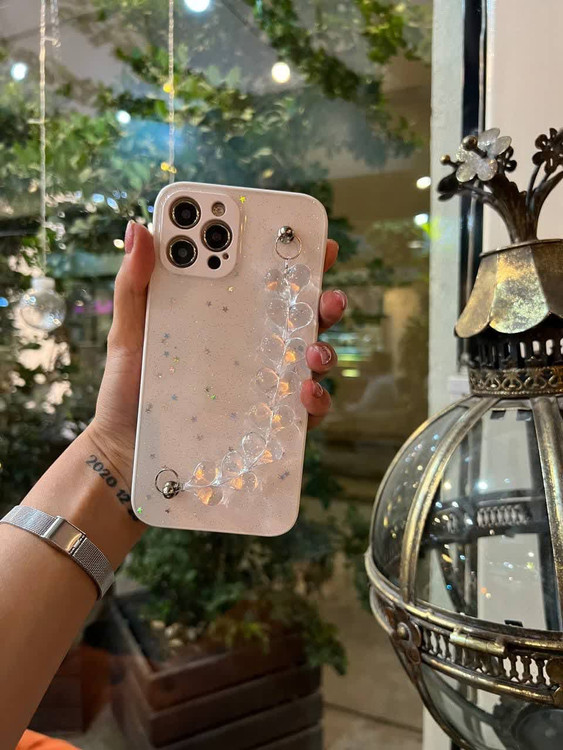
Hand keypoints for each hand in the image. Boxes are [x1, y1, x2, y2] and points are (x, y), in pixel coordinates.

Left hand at [88, 222, 345, 482]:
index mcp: (224, 318)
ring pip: (310, 360)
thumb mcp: (129, 334)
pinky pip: (302, 411)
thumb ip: (133, 286)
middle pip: (300, 318)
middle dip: (323, 300)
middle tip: (327, 293)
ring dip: (324, 349)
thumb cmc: (128, 390)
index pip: (265, 283)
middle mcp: (251, 349)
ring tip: (315, 349)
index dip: (293, 259)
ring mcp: (263, 386)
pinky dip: (314, 401)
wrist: (125, 454)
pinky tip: (305, 393)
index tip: (309, 238)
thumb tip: (139, 228)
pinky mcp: (266, 424)